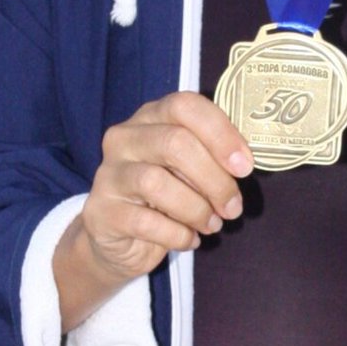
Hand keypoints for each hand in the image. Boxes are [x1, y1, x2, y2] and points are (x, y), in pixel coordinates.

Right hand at [56, 92, 250, 329]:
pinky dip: (177, 235)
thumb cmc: (163, 198)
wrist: (118, 240)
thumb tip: (242, 163)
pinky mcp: (101, 211)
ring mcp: (109, 174)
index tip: (245, 166)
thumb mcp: (187, 170)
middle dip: (214, 179)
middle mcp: (124, 138)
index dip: (221, 133)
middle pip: (175, 143)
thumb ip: (209, 157)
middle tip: (233, 207)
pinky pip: (146, 222)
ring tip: (212, 225)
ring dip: (197, 209)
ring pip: (157, 183)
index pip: (185, 106)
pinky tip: (189, 239)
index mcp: (150, 117)